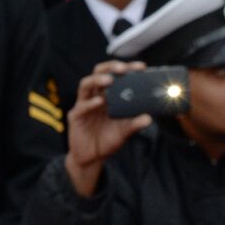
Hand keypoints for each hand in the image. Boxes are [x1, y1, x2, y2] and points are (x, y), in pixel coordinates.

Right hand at [65, 60, 152, 196]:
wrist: (92, 158)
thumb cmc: (108, 140)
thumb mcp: (124, 131)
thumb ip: (135, 123)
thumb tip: (148, 117)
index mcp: (108, 95)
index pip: (116, 75)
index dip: (127, 69)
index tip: (141, 67)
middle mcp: (95, 96)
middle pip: (98, 73)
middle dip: (110, 67)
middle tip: (123, 68)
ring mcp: (84, 105)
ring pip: (85, 85)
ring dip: (97, 80)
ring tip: (109, 80)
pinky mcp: (75, 117)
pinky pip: (81, 107)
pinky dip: (90, 103)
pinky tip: (99, 101)